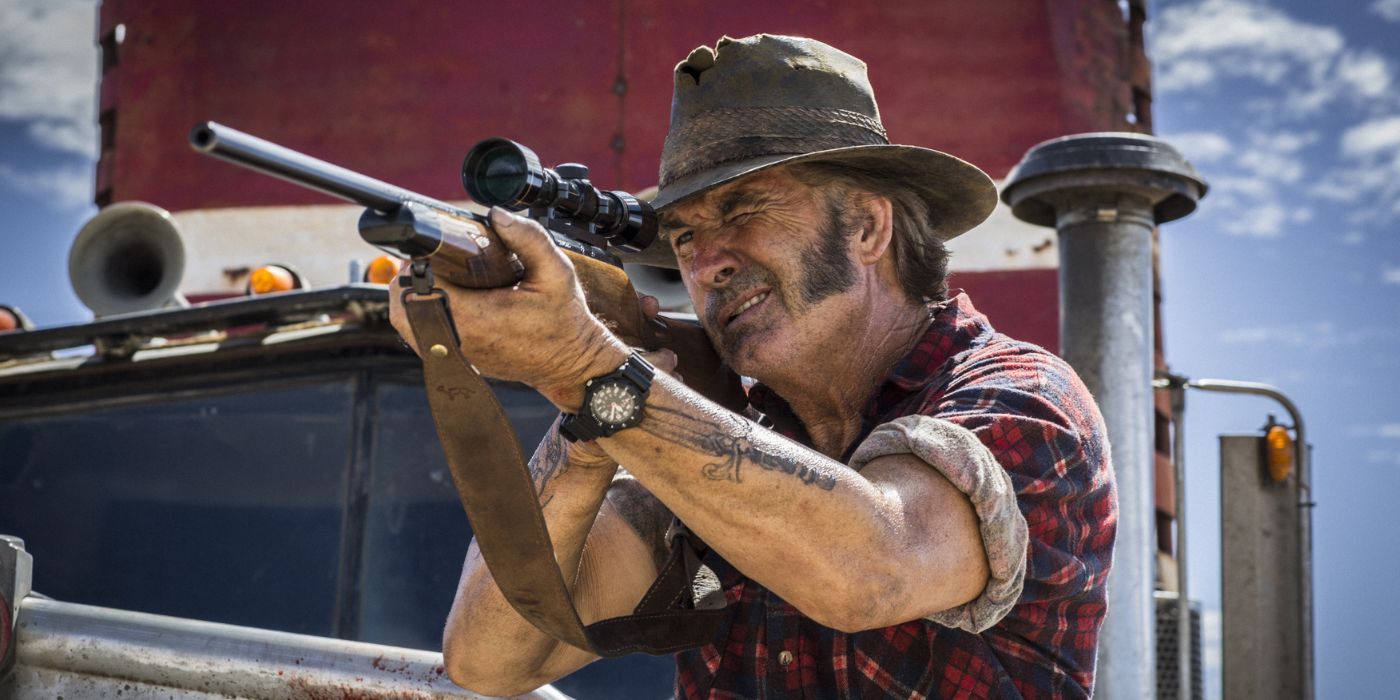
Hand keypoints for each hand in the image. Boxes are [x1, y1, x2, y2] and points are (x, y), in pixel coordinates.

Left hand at [388, 208, 629, 409]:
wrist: (571, 363)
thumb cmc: (564, 320)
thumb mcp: (555, 271)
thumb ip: (528, 238)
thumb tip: (497, 214)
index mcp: (477, 318)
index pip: (420, 288)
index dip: (418, 264)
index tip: (432, 250)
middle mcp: (460, 340)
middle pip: (402, 308)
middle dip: (409, 279)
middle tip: (431, 261)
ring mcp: (456, 354)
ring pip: (407, 324)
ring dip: (414, 297)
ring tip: (437, 276)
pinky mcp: (458, 360)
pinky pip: (422, 336)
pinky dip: (423, 314)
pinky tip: (445, 297)